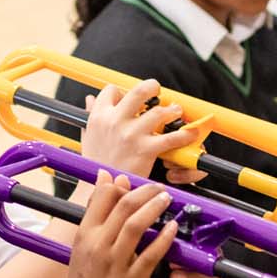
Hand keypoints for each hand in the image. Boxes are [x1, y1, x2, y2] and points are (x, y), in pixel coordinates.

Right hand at [40, 173, 176, 277]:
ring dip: (154, 207)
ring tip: (166, 200)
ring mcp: (115, 264)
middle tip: (158, 188)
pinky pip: (151, 255)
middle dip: (145, 191)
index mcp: (85, 235)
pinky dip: (163, 238)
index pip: (103, 196)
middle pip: (123, 205)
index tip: (133, 182)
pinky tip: (172, 228)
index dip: (121, 184)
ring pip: (136, 224)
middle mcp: (98, 246)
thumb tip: (106, 180)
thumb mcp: (82, 246)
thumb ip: (95, 214)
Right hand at [76, 79, 198, 180]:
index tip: (128, 96)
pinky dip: (184, 135)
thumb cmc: (96, 165)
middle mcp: (115, 122)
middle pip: (138, 92)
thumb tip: (90, 99)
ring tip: (176, 112)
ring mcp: (131, 135)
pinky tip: (189, 135)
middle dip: (152, 86)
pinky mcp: (146, 149)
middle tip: (157, 89)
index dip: (122, 91)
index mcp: (99, 117)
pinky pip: (171, 137)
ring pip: (159, 112)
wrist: (104, 190)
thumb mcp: (88, 137)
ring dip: (172, 110)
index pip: (111, 91)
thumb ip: (90, 116)